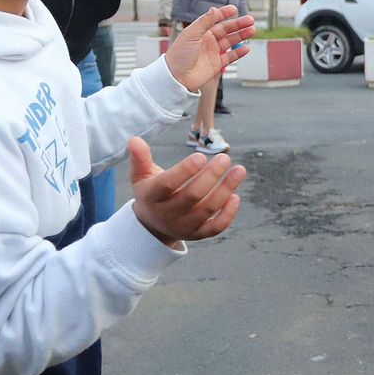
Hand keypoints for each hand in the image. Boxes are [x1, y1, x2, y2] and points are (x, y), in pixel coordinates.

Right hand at [128, 137, 244, 246]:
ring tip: (239, 170)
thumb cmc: (150, 192)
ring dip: (226, 189)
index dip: (185, 170)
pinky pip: (215, 228)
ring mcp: (184, 226)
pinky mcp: (197, 234)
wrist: (152, 225)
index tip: (201, 156)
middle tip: (224, 158)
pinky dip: (228, 214)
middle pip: (193, 196)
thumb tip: (134, 140)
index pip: (168, 184)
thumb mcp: (141, 176)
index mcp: (152, 197)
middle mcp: (168, 214)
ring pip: (208, 209)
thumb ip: (139, 158)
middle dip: (211, 176)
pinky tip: (235, 196)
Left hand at [164, 5, 256, 91]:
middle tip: (250, 20)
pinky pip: (231, 57)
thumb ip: (204, 21)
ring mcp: (213, 52)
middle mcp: (207, 41)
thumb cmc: (179, 54)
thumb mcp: (191, 34)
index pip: (215, 19)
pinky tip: (246, 48)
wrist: (176, 76)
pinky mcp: (217, 64)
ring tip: (252, 31)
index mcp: (200, 31)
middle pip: (226, 30)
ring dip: (241, 36)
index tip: (234, 9)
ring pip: (231, 42)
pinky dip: (239, 52)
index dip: (224, 13)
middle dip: (238, 25)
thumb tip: (214, 9)